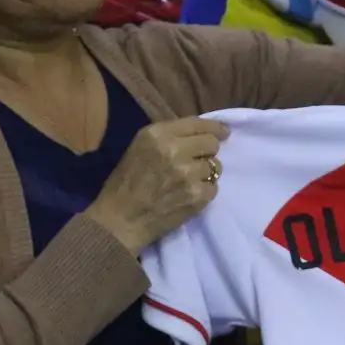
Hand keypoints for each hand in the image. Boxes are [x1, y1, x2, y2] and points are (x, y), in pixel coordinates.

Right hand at [84, 118, 230, 253]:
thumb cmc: (125, 184)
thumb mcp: (140, 148)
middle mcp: (175, 150)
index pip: (197, 123)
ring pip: (215, 166)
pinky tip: (188, 196)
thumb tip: (200, 134)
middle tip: (198, 161)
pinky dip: (204, 192)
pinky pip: (214, 188)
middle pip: (212, 143)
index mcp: (157, 134)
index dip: (215, 128)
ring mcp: (188, 173)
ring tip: (188, 182)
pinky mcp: (197, 195)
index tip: (224, 132)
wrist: (120, 220)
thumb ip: (168, 138)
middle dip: (209, 151)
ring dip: (206, 174)